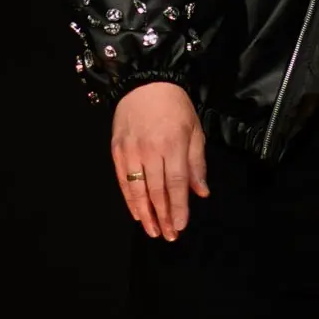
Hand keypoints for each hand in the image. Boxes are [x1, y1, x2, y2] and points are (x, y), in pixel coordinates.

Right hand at [111, 81, 209, 240]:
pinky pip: (123, 181)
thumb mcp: (195, 130)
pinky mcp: (117, 150)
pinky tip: (137, 213)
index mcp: (174, 144)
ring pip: (138, 190)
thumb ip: (197, 163)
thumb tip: (201, 192)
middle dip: (164, 216)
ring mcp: (132, 150)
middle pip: (157, 191)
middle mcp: (151, 150)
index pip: (177, 183)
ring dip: (145, 214)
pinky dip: (130, 199)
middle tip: (168, 236)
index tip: (180, 226)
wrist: (146, 83)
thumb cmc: (175, 106)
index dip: (179, 207)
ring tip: (153, 231)